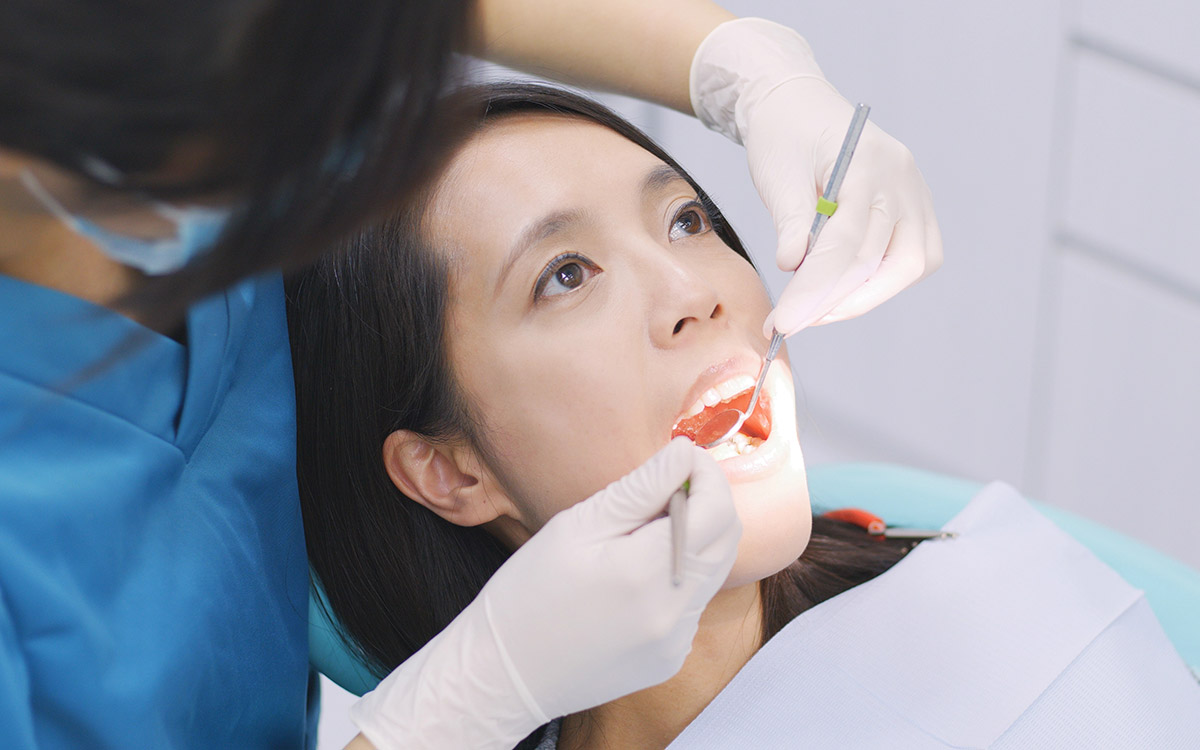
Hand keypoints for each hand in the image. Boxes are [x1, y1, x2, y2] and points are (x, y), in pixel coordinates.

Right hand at [350, 437, 739, 749]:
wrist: (502, 675)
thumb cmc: (527, 593)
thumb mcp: (576, 526)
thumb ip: (640, 489)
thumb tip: (685, 452)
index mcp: (645, 572)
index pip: (715, 508)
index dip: (707, 473)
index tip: (682, 458)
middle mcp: (673, 612)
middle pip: (727, 539)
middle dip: (709, 500)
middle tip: (669, 484)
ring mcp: (676, 641)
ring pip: (713, 570)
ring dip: (693, 538)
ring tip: (642, 530)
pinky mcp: (670, 658)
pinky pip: (692, 604)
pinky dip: (677, 577)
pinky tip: (632, 577)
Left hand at [691, 18, 942, 336]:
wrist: (797, 105)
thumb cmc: (784, 134)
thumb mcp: (776, 173)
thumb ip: (791, 220)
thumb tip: (795, 267)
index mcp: (869, 164)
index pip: (847, 242)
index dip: (816, 289)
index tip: (785, 322)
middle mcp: (903, 180)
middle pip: (885, 260)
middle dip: (836, 302)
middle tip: (791, 322)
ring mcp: (915, 194)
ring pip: (907, 266)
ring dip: (860, 297)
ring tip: (813, 310)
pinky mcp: (913, 210)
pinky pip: (911, 259)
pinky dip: (877, 282)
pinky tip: (840, 290)